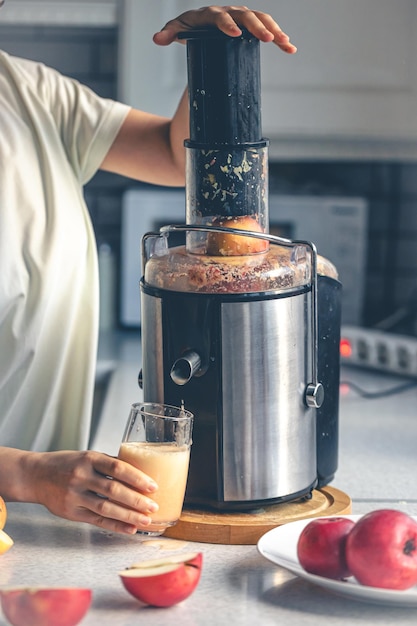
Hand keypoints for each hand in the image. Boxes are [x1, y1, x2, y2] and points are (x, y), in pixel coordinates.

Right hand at [26, 450, 158, 534]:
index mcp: (89, 459)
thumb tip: (139, 472)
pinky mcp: (71, 512)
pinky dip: (116, 525)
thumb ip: (110, 464)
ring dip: (129, 516)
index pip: (117, 467)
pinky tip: (130, 528)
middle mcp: (82, 477)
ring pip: (106, 508)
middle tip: (153, 507)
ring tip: (146, 520)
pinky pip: (97, 521)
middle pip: (113, 490)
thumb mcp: (87, 456)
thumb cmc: (67, 464)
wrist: (36, 476)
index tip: (153, 486)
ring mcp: (75, 496)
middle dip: (136, 500)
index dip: (137, 477)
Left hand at [153, 4, 296, 52]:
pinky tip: (290, 47)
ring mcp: (243, 17)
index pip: (220, 17)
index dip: (227, 25)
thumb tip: (158, 39)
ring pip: (262, 20)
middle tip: (268, 40)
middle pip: (247, 17)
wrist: (202, 25)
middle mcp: (230, 12)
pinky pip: (268, 28)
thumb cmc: (189, 28)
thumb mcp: (178, 29)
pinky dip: (279, 36)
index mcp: (212, 14)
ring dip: (275, 31)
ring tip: (286, 44)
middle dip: (258, 27)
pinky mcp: (252, 25)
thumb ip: (169, 33)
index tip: (235, 36)